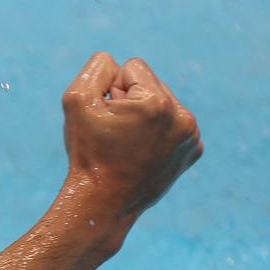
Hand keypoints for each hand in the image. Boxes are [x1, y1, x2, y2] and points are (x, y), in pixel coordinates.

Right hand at [61, 53, 201, 220]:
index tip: (107, 118)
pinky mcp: (193, 152)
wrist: (101, 205)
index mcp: (158, 103)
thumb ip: (96, 69)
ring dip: (145, 118)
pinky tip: (143, 154)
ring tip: (128, 146)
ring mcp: (192, 137)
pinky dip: (158, 136)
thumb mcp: (76, 102)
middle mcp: (183, 117)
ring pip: (165, 105)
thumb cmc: (87, 154)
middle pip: (153, 85)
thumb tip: (116, 63)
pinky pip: (175, 126)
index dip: (112, 91)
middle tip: (115, 135)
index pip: (134, 68)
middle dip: (131, 103)